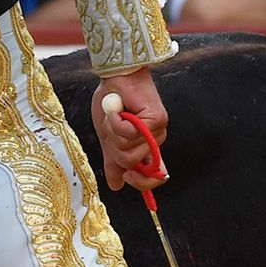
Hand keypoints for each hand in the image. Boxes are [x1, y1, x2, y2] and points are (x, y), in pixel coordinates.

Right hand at [93, 69, 167, 191]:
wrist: (114, 79)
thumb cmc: (111, 104)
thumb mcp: (108, 139)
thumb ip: (113, 161)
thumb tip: (116, 187)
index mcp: (144, 150)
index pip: (153, 177)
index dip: (142, 183)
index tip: (126, 177)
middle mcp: (154, 143)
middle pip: (129, 164)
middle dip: (113, 146)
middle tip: (113, 126)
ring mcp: (157, 131)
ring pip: (128, 150)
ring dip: (113, 132)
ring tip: (115, 115)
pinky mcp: (156, 119)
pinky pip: (129, 134)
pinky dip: (116, 122)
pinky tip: (117, 110)